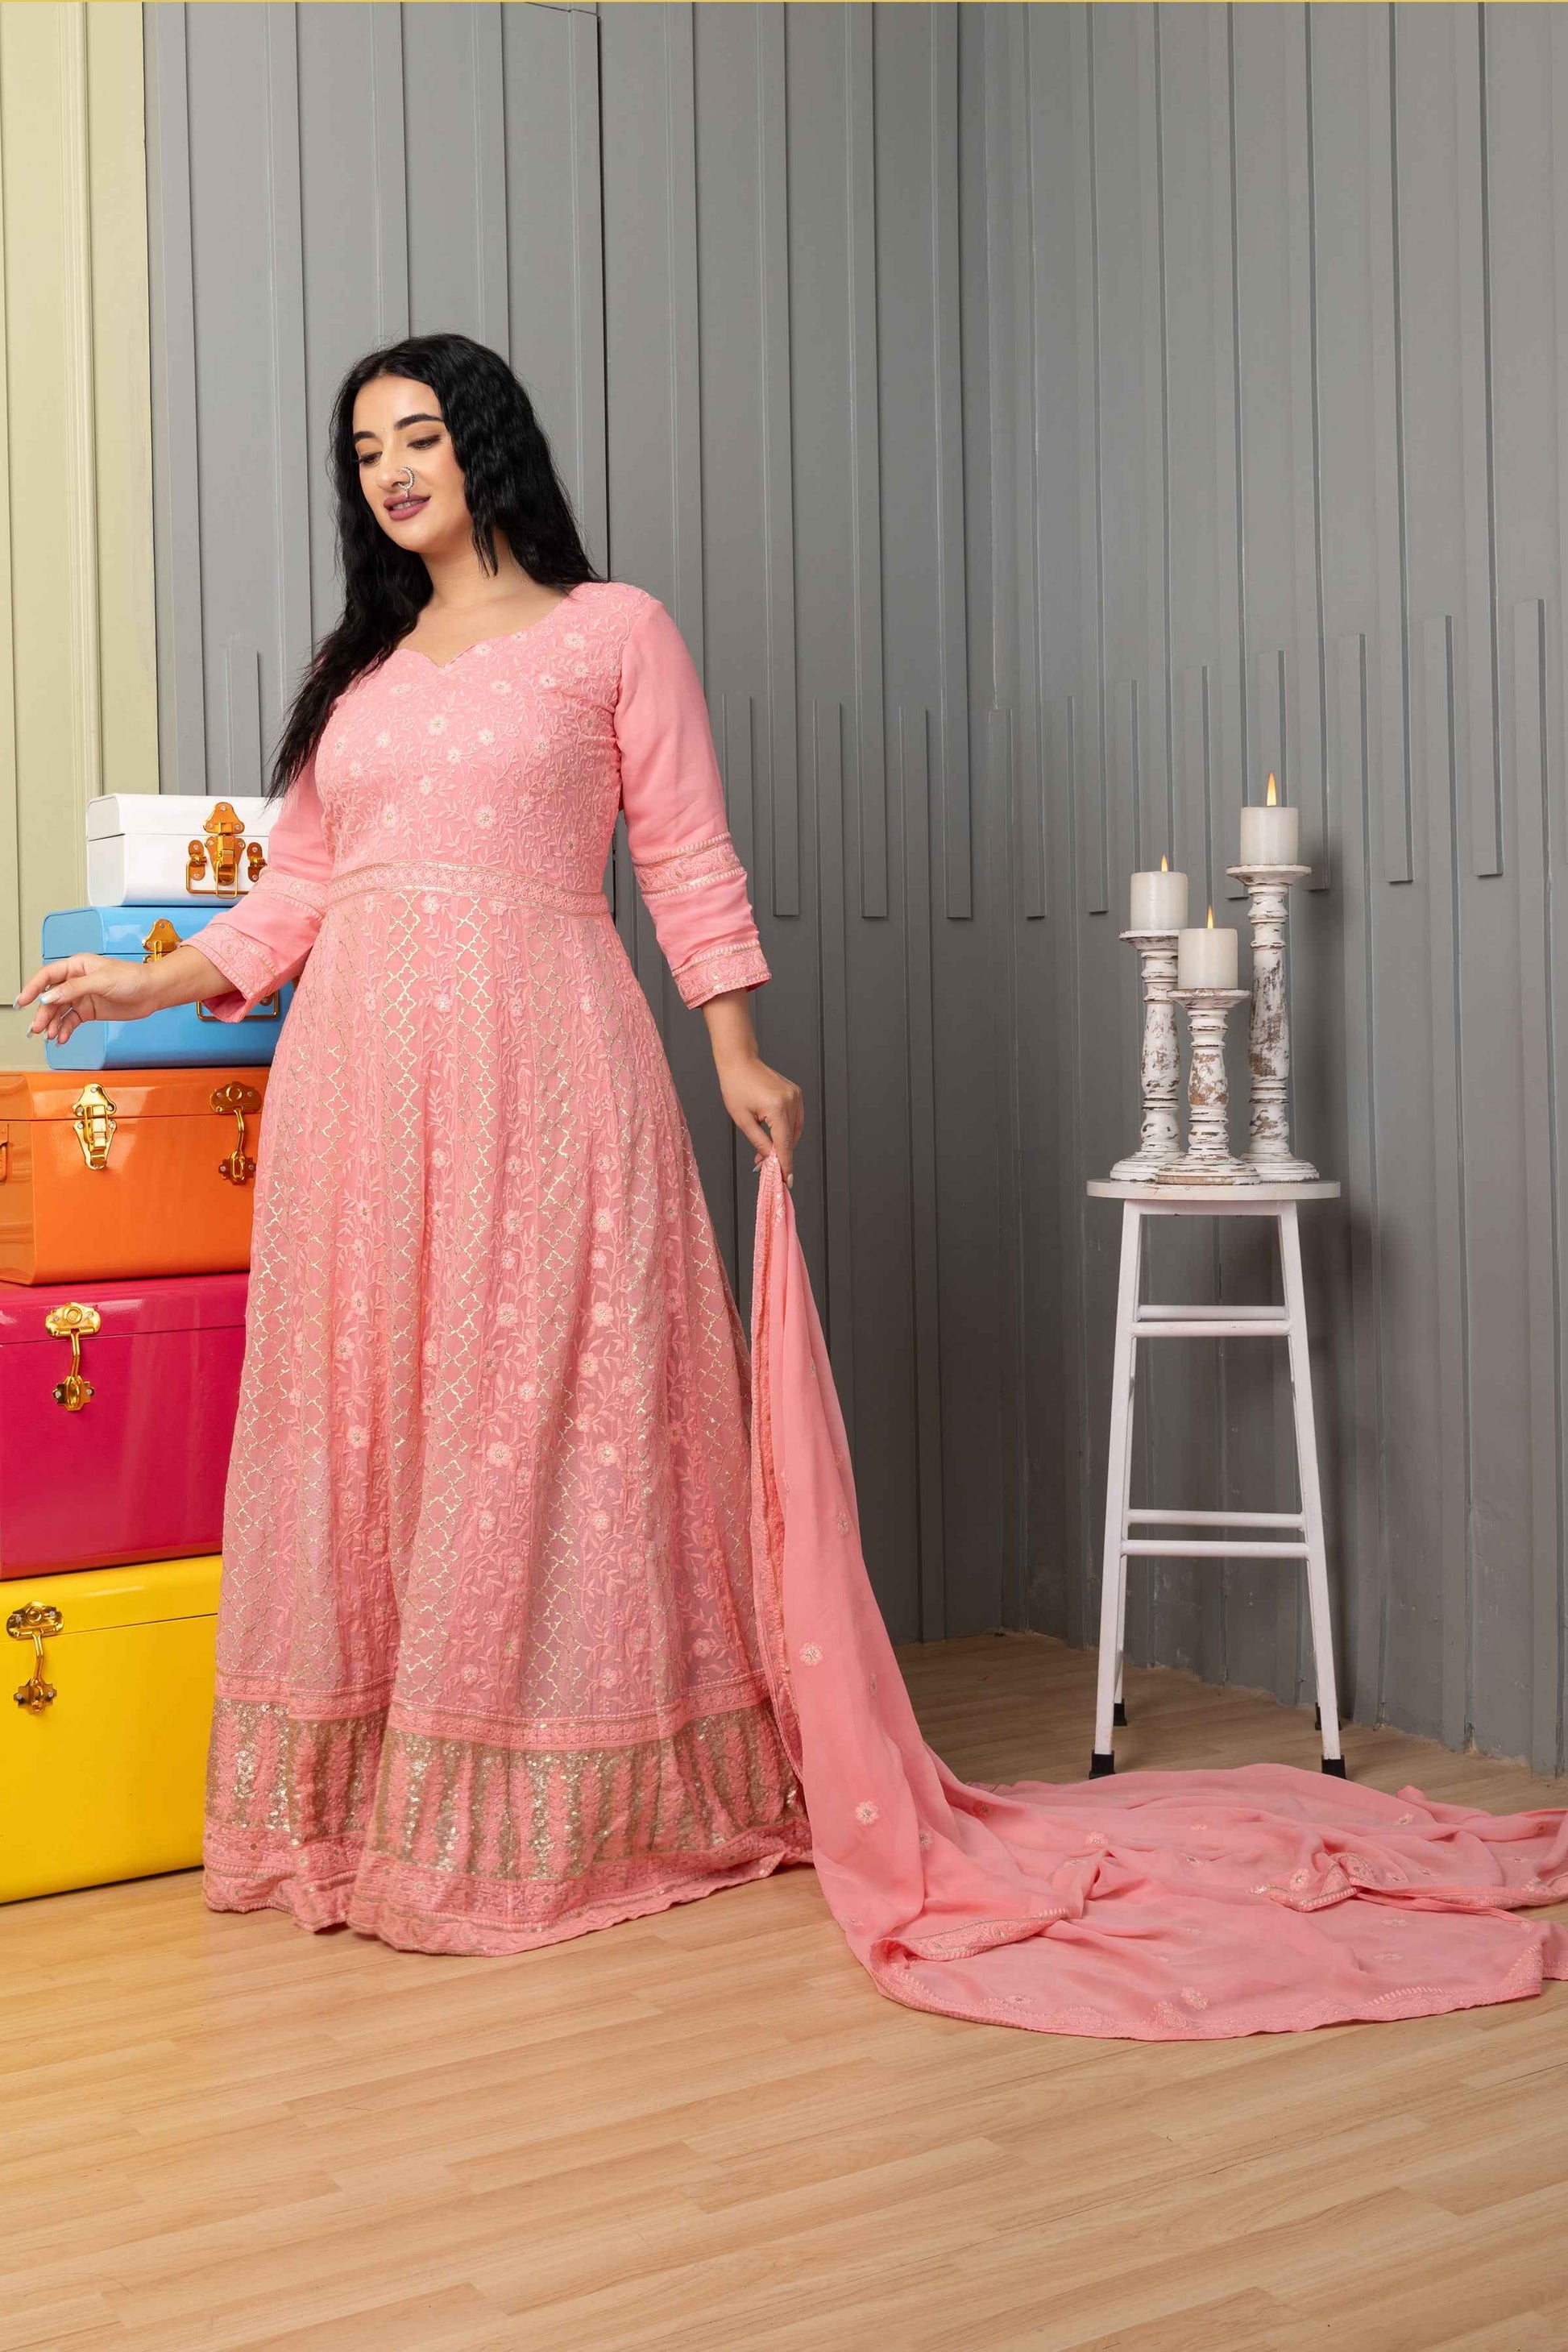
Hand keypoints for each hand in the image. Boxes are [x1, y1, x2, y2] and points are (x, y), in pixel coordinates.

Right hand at [12, 953, 159, 1044]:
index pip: (48, 976)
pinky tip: (62, 1038)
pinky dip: (65, 1030)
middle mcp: (76, 981)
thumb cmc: (133, 978)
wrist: (153, 992)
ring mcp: (82, 997)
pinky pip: (71, 1021)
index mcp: (77, 966)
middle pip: (51, 997)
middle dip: (43, 1013)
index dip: (33, 988)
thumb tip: (50, 996)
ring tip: (50, 1036)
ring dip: (53, 1024)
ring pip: (59, 1011)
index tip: (23, 1000)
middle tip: (38, 1028)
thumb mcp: (101, 980)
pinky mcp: (89, 1011)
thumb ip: (74, 988)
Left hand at [716, 1051, 803, 1186]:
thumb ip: (758, 1142)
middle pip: (791, 1138)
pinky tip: (774, 1138)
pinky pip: (795, 1119)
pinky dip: (787, 1131)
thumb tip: (769, 1160)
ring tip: (766, 1154)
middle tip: (767, 1169)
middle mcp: (791, 1101)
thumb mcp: (742, 1120)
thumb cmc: (736, 1087)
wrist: (740, 1061)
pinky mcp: (796, 1093)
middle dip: (781, 1156)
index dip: (785, 1164)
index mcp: (776, 1107)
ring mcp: (796, 1096)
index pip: (784, 1143)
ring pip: (795, 1130)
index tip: (786, 1181)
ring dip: (783, 1144)